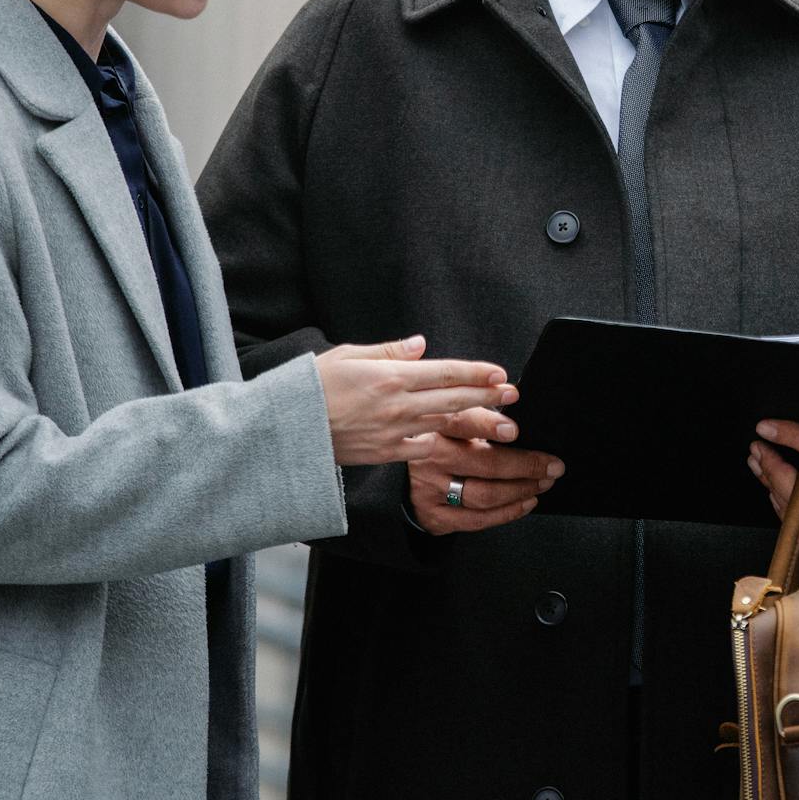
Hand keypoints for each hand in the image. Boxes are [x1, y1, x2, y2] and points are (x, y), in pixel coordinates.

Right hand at [316, 335, 516, 465]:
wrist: (284, 431)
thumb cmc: (310, 387)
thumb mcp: (346, 356)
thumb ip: (388, 351)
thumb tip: (421, 345)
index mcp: (389, 376)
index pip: (444, 372)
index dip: (476, 372)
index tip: (500, 372)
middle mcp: (396, 405)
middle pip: (453, 399)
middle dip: (488, 396)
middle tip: (514, 394)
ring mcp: (393, 432)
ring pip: (444, 424)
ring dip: (475, 421)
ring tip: (503, 420)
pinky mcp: (385, 454)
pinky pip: (423, 448)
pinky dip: (443, 443)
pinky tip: (462, 442)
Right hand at [407, 405, 564, 535]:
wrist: (404, 478)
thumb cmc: (441, 443)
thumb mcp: (452, 420)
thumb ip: (479, 415)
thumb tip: (517, 406)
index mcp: (435, 426)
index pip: (462, 422)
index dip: (489, 425)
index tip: (515, 430)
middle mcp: (429, 457)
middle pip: (483, 463)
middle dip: (526, 465)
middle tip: (552, 465)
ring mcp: (430, 489)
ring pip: (483, 494)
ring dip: (521, 489)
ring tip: (543, 482)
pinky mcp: (434, 515)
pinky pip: (477, 519)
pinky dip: (508, 512)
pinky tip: (526, 502)